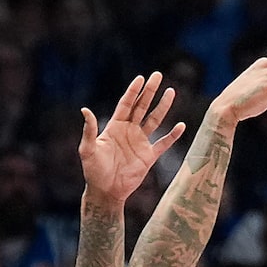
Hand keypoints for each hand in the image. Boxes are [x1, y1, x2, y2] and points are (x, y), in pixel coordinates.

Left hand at [80, 71, 185, 204]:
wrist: (106, 191)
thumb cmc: (94, 171)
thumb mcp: (88, 150)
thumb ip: (89, 130)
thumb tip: (85, 110)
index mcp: (115, 126)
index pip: (126, 104)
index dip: (133, 91)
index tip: (140, 78)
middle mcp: (129, 131)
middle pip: (142, 106)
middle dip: (150, 91)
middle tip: (158, 75)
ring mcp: (140, 143)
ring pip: (154, 120)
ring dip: (162, 106)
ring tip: (171, 92)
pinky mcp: (148, 157)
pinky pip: (163, 143)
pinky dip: (172, 135)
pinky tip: (181, 126)